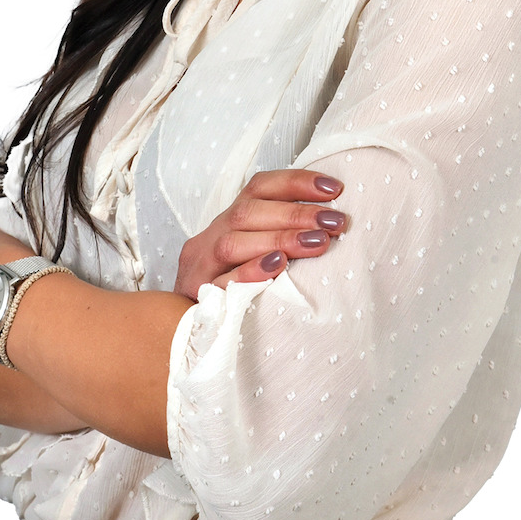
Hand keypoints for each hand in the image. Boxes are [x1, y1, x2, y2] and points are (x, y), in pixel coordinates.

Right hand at [174, 169, 347, 299]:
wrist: (184, 336)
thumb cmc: (234, 293)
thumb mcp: (254, 256)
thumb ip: (280, 237)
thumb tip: (332, 221)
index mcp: (226, 222)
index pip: (258, 188)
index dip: (296, 183)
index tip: (335, 188)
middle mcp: (209, 239)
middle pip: (247, 213)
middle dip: (296, 214)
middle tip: (335, 221)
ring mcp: (198, 269)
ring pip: (233, 243)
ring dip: (280, 238)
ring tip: (318, 241)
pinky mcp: (194, 299)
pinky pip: (221, 283)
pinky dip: (250, 272)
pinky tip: (278, 266)